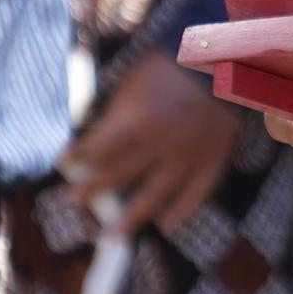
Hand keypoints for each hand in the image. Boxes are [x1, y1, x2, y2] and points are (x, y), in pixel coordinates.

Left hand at [60, 46, 248, 234]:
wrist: (228, 58)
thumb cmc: (176, 62)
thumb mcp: (137, 78)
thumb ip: (117, 109)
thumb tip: (98, 131)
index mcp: (136, 122)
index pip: (97, 148)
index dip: (78, 156)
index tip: (64, 163)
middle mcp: (158, 146)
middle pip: (118, 175)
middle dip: (92, 188)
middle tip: (73, 200)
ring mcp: (187, 157)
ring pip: (155, 195)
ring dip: (130, 217)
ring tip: (112, 234)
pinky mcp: (213, 160)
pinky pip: (197, 193)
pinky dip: (183, 212)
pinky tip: (166, 225)